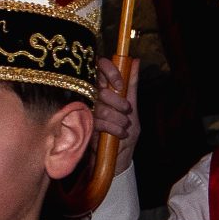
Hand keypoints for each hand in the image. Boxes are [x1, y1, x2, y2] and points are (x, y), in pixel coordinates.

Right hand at [92, 57, 140, 177]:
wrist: (119, 158)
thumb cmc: (125, 132)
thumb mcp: (133, 107)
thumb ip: (131, 85)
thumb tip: (135, 61)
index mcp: (103, 88)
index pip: (99, 67)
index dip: (110, 72)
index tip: (120, 85)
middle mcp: (92, 97)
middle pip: (101, 89)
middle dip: (118, 102)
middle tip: (127, 111)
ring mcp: (86, 111)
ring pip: (101, 108)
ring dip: (118, 119)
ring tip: (124, 127)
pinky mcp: (83, 127)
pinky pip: (98, 123)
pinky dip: (113, 129)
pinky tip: (119, 134)